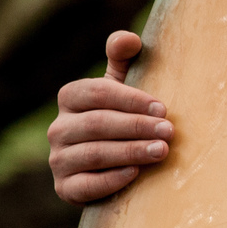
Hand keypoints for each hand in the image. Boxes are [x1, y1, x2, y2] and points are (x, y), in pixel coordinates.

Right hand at [48, 31, 171, 203]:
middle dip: (136, 127)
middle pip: (97, 124)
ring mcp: (58, 160)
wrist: (111, 165)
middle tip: (169, 132)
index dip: (131, 99)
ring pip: (94, 154)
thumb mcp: (121, 87)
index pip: (97, 93)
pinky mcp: (64, 188)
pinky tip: (136, 174)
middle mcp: (58, 128)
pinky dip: (112, 180)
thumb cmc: (122, 116)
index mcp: (70, 97)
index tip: (163, 107)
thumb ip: (123, 59)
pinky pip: (86, 185)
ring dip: (131, 152)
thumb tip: (129, 39)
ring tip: (162, 151)